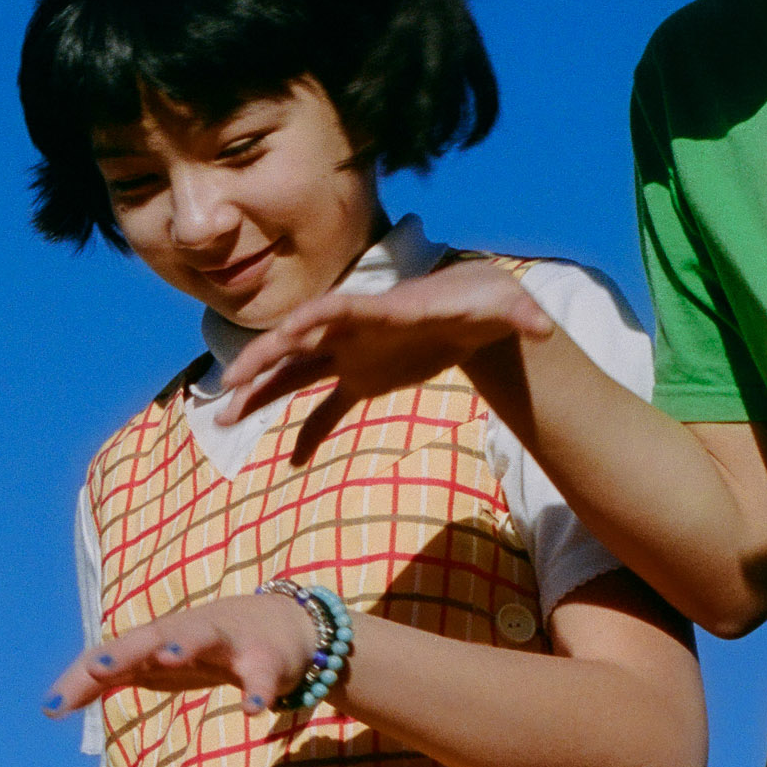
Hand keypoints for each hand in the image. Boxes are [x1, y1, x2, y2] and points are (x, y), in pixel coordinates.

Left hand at [45, 585, 321, 719]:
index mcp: (157, 638)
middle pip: (150, 636)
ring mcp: (227, 640)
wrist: (284, 626)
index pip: (112, 655)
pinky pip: (260, 676)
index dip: (82, 679)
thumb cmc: (205, 648)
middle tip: (97, 668)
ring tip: (168, 658)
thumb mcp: (152, 664)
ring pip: (202, 635)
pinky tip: (252, 711)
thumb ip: (108, 679)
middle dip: (124, 651)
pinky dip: (257, 691)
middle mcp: (186, 633)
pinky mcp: (266, 657)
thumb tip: (49, 706)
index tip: (52, 708)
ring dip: (184, 643)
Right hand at [207, 256, 557, 427]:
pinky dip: (309, 434)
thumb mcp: (504, 306)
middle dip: (260, 362)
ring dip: (261, 394)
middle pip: (296, 342)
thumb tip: (542, 327)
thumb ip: (518, 314)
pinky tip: (291, 464)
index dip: (303, 324)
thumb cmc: (486, 302)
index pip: (332, 311)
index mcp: (378, 309)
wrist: (477, 308)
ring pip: (296, 374)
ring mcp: (352, 355)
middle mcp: (353, 330)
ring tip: (223, 419)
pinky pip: (325, 409)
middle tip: (226, 389)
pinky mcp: (362, 379)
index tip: (274, 339)